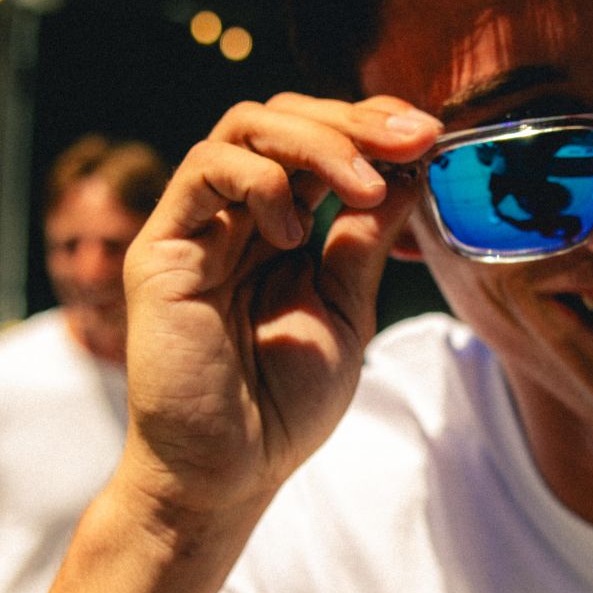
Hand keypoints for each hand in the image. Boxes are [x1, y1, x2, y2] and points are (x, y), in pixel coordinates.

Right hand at [119, 93, 437, 518]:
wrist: (228, 473)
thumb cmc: (283, 405)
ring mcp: (197, 226)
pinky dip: (261, 180)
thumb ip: (364, 239)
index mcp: (280, 227)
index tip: (430, 138)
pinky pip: (204, 169)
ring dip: (318, 141)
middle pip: (284, 119)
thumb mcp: (346, 309)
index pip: (319, 142)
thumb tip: (408, 170)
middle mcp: (236, 216)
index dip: (371, 126)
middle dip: (355, 119)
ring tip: (364, 186)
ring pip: (246, 128)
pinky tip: (291, 231)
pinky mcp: (162, 247)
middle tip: (413, 139)